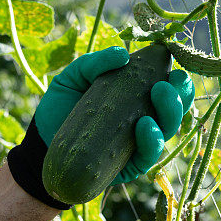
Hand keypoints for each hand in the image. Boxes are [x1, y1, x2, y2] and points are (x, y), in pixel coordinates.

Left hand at [35, 46, 194, 184]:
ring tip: (158, 98)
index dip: (177, 78)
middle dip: (179, 96)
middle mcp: (144, 119)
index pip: (167, 86)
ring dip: (169, 115)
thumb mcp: (75, 75)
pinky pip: (148, 157)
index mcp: (137, 96)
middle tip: (166, 85)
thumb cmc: (61, 104)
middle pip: (174, 109)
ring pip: (167, 131)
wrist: (41, 139)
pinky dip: (152, 142)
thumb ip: (96, 62)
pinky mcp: (128, 166)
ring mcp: (138, 144)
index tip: (175, 66)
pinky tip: (145, 126)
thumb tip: (123, 55)